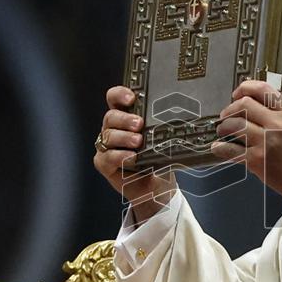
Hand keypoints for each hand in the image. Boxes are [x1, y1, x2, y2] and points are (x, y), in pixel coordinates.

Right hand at [93, 86, 176, 221]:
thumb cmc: (159, 159)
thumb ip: (162, 128)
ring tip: (138, 142)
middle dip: (125, 118)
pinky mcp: (104, 163)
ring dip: (124, 137)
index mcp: (126, 118)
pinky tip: (132, 157)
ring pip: (108, 135)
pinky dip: (119, 156)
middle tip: (140, 124)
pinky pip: (107, 157)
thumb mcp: (163, 141)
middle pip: (111, 116)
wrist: (157, 186)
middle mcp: (114, 129)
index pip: (115, 99)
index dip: (119, 94)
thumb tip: (177, 118)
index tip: (132, 97)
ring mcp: (107, 146)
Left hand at [211, 80, 281, 208]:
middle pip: (243, 104)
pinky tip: (219, 147)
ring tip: (223, 130)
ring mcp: (265, 141)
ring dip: (223, 127)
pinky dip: (220, 147)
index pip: (262, 89)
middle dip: (230, 109)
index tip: (236, 94)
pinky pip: (230, 149)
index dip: (244, 88)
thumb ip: (277, 110)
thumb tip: (251, 100)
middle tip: (226, 116)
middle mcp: (276, 124)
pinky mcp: (256, 159)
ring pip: (234, 124)